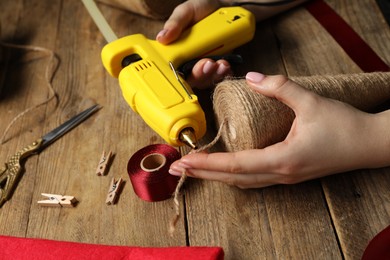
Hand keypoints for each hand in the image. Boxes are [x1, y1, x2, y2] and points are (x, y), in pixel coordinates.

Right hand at [156, 0, 230, 87]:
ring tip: (221, 63)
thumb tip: (161, 38)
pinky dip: (224, 72)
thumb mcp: (186, 11)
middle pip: (192, 78)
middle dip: (199, 74)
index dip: (177, 76)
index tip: (182, 72)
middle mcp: (190, 61)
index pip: (174, 69)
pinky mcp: (221, 64)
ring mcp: (206, 64)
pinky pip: (222, 75)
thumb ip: (175, 23)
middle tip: (207, 63)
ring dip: (214, 74)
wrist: (225, 7)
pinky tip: (226, 64)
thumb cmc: (201, 9)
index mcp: (178, 51)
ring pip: (207, 79)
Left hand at [169, 72, 388, 187]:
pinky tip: (224, 170)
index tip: (186, 161)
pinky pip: (254, 180)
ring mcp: (285, 178)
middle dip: (203, 174)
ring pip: (242, 183)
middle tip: (177, 168)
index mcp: (283, 160)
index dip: (209, 164)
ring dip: (216, 176)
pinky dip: (233, 176)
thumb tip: (255, 77)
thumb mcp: (312, 101)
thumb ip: (281, 87)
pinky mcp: (289, 174)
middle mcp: (281, 174)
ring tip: (195, 170)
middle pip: (233, 180)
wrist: (372, 144)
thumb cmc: (345, 126)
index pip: (236, 165)